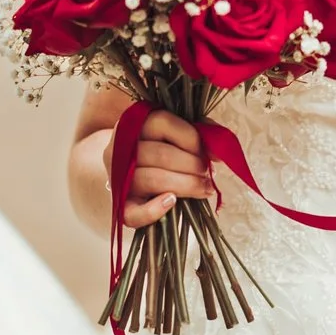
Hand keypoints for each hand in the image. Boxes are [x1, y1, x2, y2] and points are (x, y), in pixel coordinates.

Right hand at [102, 110, 215, 230]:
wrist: (127, 173)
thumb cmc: (159, 151)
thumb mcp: (174, 135)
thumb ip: (198, 133)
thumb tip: (218, 151)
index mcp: (134, 124)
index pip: (161, 122)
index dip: (191, 138)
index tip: (207, 152)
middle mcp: (119, 148)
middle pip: (160, 154)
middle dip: (193, 165)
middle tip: (207, 173)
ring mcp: (117, 178)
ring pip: (151, 179)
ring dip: (185, 185)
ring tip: (204, 188)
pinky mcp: (120, 205)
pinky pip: (134, 212)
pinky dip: (154, 210)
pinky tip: (172, 202)